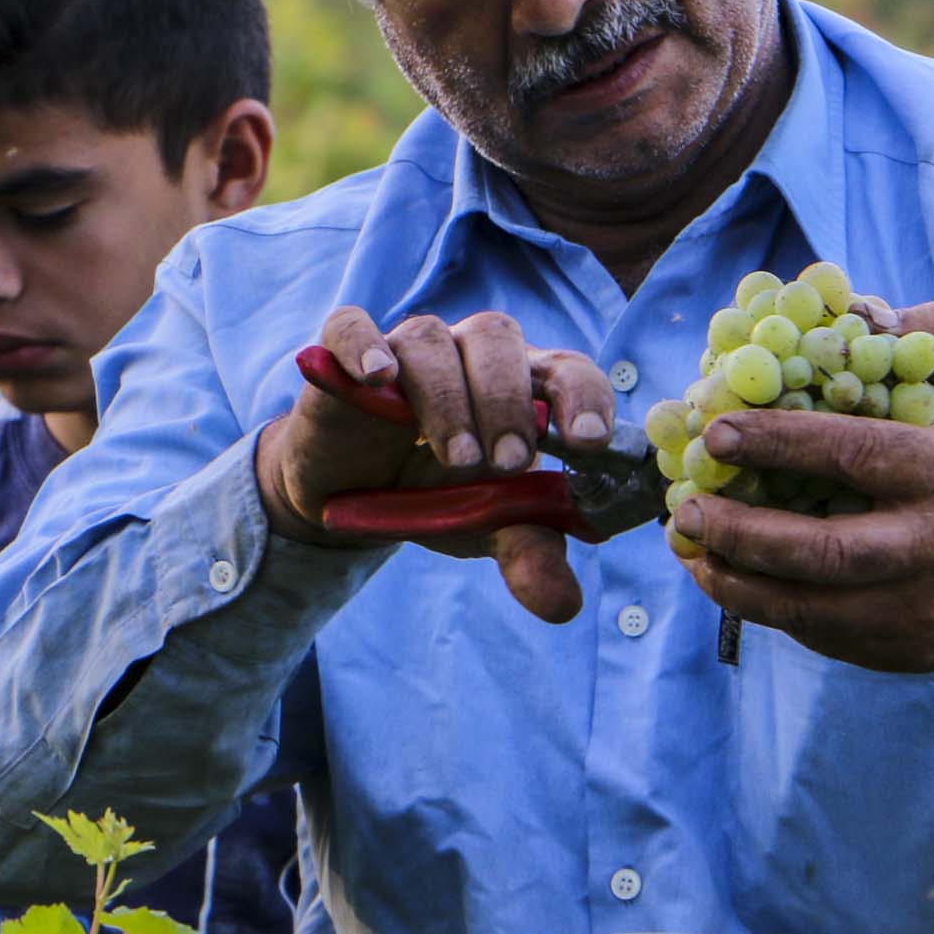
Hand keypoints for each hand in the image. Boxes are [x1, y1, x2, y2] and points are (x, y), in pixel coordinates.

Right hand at [255, 304, 617, 624]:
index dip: (584, 397)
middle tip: (507, 464)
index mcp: (522, 382)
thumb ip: (527, 554)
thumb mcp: (485, 529)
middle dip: (508, 402)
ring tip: (458, 459)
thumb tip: (565, 606)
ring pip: (432, 340)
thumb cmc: (437, 496)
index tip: (589, 443)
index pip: (567, 368)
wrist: (353, 498)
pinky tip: (378, 377)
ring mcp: (407, 348)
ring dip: (449, 396)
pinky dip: (364, 346)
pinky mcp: (345, 357)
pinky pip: (352, 327)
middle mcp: (470, 353)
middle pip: (498, 340)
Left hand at [669, 300, 933, 690]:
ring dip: (739, 583)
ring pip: (811, 609)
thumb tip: (866, 311)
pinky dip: (773, 610)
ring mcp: (921, 612)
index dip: (779, 444)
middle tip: (684, 509)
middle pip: (822, 552)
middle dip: (741, 533)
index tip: (717, 431)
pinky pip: (825, 635)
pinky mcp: (908, 652)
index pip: (855, 457)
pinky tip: (736, 581)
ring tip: (690, 551)